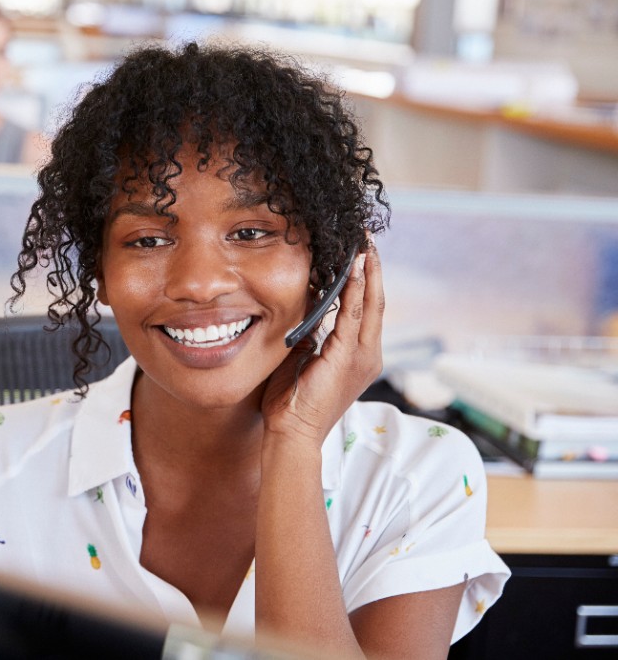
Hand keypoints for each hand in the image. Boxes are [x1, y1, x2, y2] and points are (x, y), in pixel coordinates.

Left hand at [260, 238, 383, 446]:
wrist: (291, 433)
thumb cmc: (291, 399)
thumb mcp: (302, 355)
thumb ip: (310, 329)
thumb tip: (304, 300)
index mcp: (358, 354)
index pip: (368, 306)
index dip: (366, 275)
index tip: (360, 248)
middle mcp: (368, 354)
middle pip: (376, 298)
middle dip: (371, 265)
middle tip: (365, 235)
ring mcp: (361, 357)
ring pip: (370, 303)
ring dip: (366, 270)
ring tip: (362, 242)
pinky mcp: (347, 358)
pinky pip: (353, 316)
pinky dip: (354, 290)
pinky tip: (352, 268)